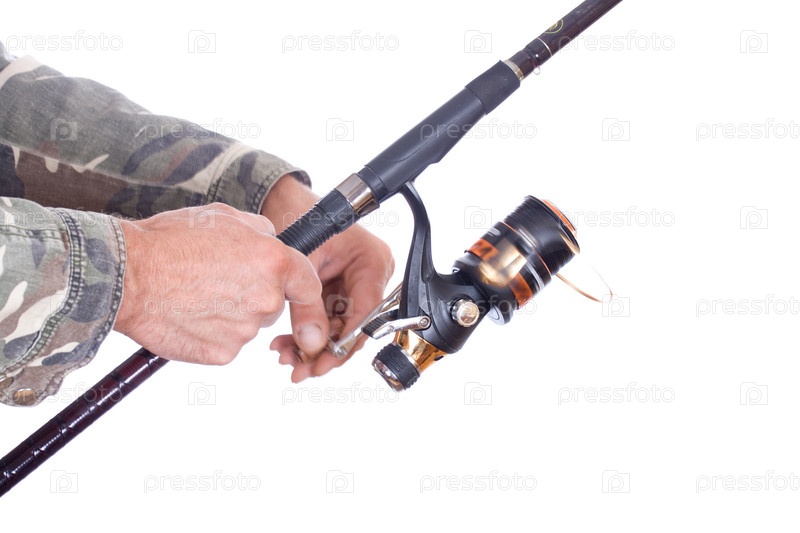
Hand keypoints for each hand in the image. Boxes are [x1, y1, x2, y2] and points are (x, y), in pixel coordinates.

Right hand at [114, 203, 320, 364]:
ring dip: (230, 314)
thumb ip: (260, 231)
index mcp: (274, 263)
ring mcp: (244, 331)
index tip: (301, 301)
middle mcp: (266, 299)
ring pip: (248, 325)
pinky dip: (211, 333)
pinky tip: (188, 315)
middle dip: (253, 295)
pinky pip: (226, 344)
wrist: (127, 275)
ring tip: (195, 294)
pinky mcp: (222, 354)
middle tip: (216, 280)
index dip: (303, 292)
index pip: (309, 285)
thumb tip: (272, 240)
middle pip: (274, 304)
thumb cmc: (169, 241)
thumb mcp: (223, 217)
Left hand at [264, 175, 394, 381]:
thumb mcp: (303, 261)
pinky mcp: (337, 292)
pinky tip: (287, 345)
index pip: (367, 311)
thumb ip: (307, 307)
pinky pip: (327, 321)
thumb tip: (313, 346)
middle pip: (354, 327)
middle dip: (327, 351)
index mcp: (374, 262)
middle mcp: (370, 276)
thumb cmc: (298, 214)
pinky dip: (307, 334)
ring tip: (289, 359)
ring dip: (313, 347)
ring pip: (339, 330)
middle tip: (302, 369)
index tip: (325, 360)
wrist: (279, 201)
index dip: (346, 341)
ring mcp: (354, 285)